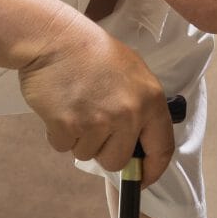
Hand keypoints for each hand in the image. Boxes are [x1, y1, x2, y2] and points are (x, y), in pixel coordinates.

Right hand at [14, 7, 173, 181]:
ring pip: (86, 154)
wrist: (54, 38)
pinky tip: (59, 108)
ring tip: (75, 107)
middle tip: (92, 127)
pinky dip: (58, 133)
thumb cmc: (92, 52)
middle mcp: (128, 115)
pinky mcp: (67, 126)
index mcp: (150, 101)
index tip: (142, 179)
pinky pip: (63, 146)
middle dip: (103, 150)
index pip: (162, 148)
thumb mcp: (132, 72)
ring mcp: (96, 122)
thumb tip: (137, 144)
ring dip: (78, 138)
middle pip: (117, 160)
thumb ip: (140, 107)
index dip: (152, 170)